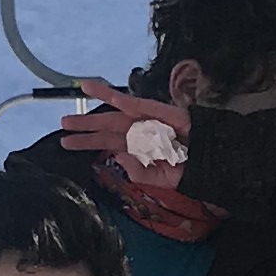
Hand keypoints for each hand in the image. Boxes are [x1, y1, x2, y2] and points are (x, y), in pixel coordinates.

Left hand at [57, 76, 189, 196]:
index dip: (86, 142)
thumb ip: (140, 173)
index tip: (66, 143)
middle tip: (62, 123)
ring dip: (96, 108)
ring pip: (117, 112)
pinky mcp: (160, 111)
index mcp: (137, 148)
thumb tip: (120, 159)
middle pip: (106, 126)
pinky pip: (139, 105)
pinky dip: (124, 100)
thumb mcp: (162, 180)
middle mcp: (138, 132)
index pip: (107, 143)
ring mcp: (148, 120)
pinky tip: (108, 96)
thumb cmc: (190, 170)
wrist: (213, 161)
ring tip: (78, 108)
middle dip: (84, 125)